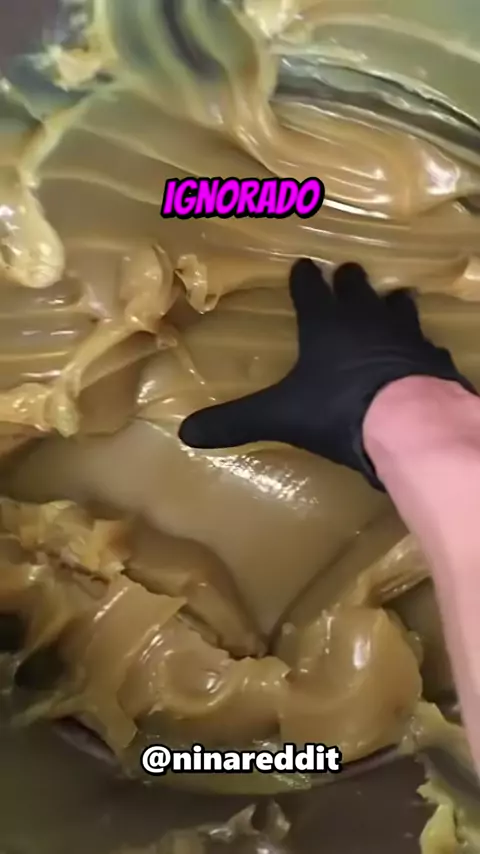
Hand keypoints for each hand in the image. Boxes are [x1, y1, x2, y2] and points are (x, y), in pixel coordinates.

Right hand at [179, 259, 474, 488]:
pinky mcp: (433, 360)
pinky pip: (427, 345)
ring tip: (396, 295)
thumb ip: (236, 421)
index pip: (310, 292)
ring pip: (398, 309)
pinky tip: (426, 348)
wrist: (408, 423)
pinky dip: (422, 345)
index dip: (304, 279)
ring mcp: (405, 338)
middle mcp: (366, 323)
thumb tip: (186, 433)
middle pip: (358, 291)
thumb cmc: (337, 409)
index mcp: (325, 327)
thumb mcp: (279, 416)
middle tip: (349, 270)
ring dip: (393, 302)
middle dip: (350, 281)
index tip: (303, 264)